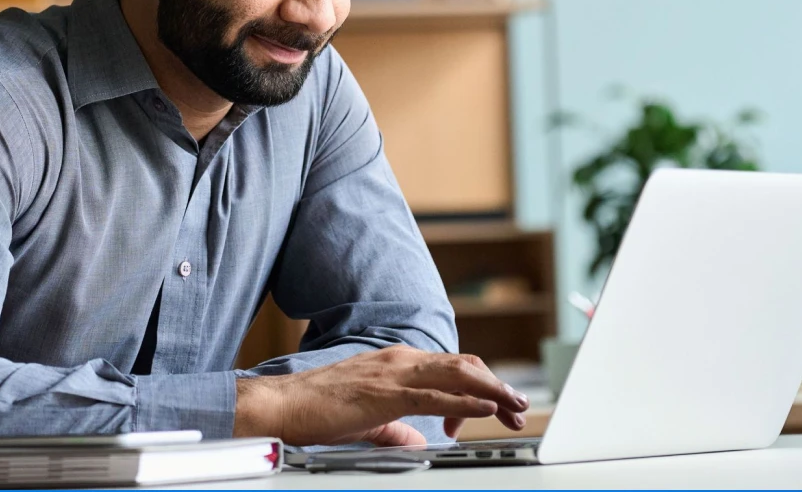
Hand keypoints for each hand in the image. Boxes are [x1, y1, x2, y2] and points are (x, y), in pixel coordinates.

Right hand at [233, 345, 528, 446]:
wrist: (283, 405)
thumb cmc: (317, 410)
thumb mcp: (368, 419)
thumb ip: (396, 428)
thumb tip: (419, 441)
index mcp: (396, 363)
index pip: (451, 368)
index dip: (480, 386)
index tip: (495, 409)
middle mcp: (400, 360)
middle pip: (464, 367)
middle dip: (497, 386)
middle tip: (518, 407)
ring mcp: (394, 373)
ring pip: (458, 375)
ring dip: (492, 390)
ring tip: (515, 405)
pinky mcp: (386, 393)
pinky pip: (435, 395)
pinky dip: (466, 401)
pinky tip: (485, 408)